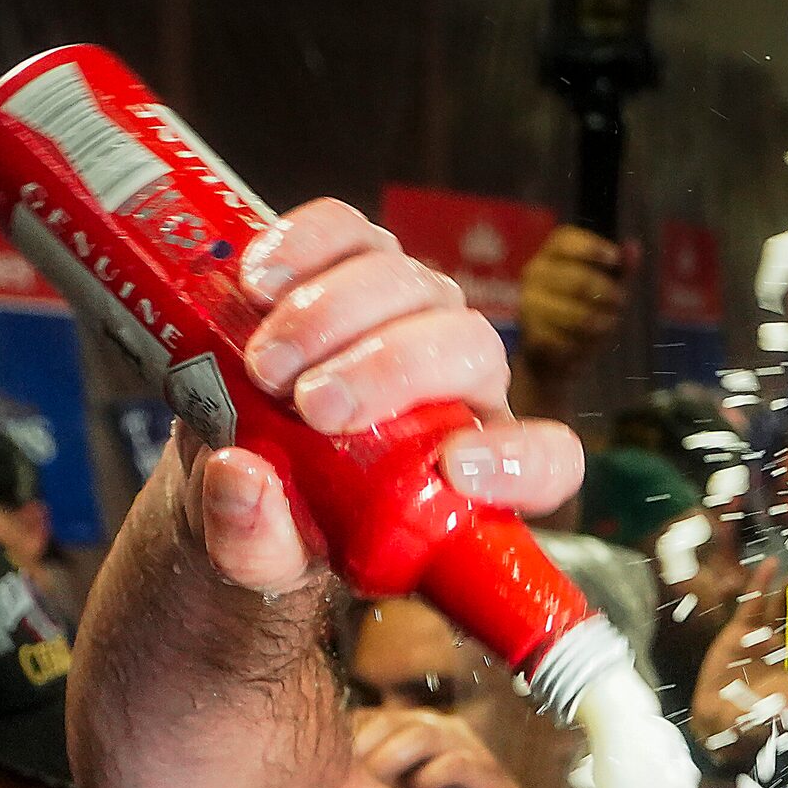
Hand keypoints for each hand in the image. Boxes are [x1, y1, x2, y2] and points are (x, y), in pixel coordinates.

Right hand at [172, 198, 585, 598]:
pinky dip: (302, 246)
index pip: (547, 460)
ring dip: (333, 317)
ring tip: (266, 368)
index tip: (455, 470)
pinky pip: (348, 231)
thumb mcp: (269, 556)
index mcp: (478, 468)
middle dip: (391, 371)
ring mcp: (415, 310)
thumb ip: (255, 542)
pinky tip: (256, 285)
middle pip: (470, 347)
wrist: (246, 456)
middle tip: (314, 409)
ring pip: (408, 282)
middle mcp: (463, 382)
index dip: (520, 464)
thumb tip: (240, 477)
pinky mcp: (358, 259)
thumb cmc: (289, 515)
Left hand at [353, 705, 552, 787]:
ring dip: (392, 765)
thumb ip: (370, 782)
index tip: (322, 775)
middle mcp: (436, 727)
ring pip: (420, 736)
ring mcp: (464, 745)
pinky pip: (454, 764)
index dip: (342, 743)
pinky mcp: (487, 770)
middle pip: (388, 721)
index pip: (365, 718)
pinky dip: (430, 781)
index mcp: (410, 727)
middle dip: (362, 754)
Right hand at [517, 226, 630, 382]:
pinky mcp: (533, 334)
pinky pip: (572, 340)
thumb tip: (633, 247)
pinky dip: (587, 345)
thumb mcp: (605, 287)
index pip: (565, 241)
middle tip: (619, 303)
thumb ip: (621, 269)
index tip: (614, 258)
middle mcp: (535, 274)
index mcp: (550, 256)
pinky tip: (586, 343)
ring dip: (602, 323)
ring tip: (605, 325)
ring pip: (580, 315)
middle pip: (580, 281)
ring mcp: (530, 304)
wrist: (549, 356)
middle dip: (609, 295)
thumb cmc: (581, 313)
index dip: (592, 247)